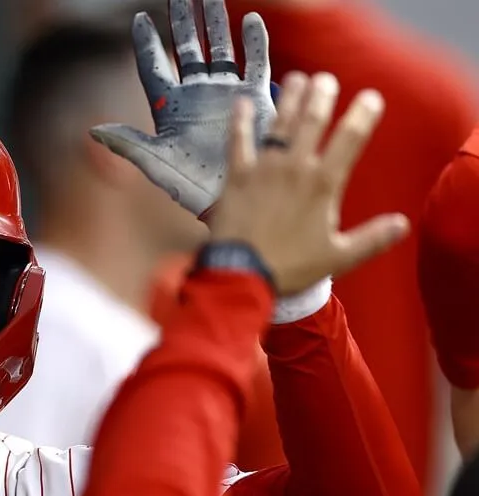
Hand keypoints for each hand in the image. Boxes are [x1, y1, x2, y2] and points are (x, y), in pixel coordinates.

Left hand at [90, 0, 274, 217]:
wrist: (232, 199)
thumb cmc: (190, 187)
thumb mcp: (156, 164)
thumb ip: (128, 144)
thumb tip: (93, 130)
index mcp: (169, 108)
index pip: (154, 67)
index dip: (147, 43)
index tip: (140, 19)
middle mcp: (196, 95)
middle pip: (187, 49)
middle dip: (184, 21)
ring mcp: (225, 93)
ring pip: (219, 49)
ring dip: (216, 23)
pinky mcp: (254, 98)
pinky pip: (255, 62)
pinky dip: (254, 42)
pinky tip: (249, 20)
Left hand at [210, 72, 408, 293]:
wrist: (242, 274)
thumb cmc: (291, 267)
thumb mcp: (338, 257)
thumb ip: (372, 238)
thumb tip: (402, 224)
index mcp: (324, 183)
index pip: (350, 138)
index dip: (362, 114)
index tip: (370, 97)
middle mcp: (296, 167)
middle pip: (312, 120)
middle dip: (321, 95)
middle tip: (325, 79)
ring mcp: (264, 168)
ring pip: (280, 124)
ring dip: (289, 98)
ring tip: (297, 79)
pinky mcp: (236, 175)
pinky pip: (238, 141)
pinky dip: (241, 120)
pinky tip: (242, 102)